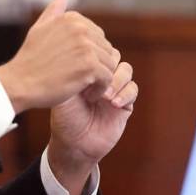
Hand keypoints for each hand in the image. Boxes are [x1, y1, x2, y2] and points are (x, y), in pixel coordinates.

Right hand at [0, 0, 119, 113]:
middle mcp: (81, 28)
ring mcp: (86, 46)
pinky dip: (100, 89)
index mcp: (72, 19)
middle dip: (97, 66)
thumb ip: (54, 11)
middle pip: (106, 50)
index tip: (76, 66)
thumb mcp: (40, 29)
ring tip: (84, 87)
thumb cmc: (30, 60)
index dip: (90, 55)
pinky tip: (86, 94)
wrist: (19, 83)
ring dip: (100, 79)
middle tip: (81, 79)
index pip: (98, 36)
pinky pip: (108, 78)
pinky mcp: (89, 65)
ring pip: (110, 64)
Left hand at [47, 61, 137, 194]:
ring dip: (117, 80)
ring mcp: (115, 89)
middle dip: (106, 67)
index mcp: (85, 69)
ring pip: (126, 70)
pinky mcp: (126, 103)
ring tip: (105, 96)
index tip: (83, 72)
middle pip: (113, 56)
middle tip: (95, 83)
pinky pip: (133, 89)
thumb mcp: (62, 93)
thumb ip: (72, 72)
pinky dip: (126, 93)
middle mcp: (101, 76)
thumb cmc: (64, 119)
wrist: (74, 145)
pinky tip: (113, 103)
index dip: (94, 57)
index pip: (97, 49)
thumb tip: (81, 52)